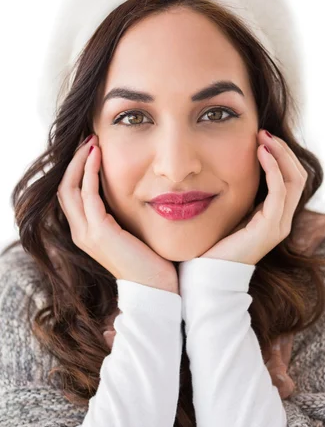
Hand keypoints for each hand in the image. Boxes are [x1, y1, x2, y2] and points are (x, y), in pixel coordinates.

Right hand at [56, 134, 178, 292]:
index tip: (92, 148)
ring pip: (69, 188)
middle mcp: (81, 233)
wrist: (158, 288)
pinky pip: (87, 195)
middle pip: (63, 188)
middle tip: (89, 138)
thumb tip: (132, 189)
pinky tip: (99, 156)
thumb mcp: (132, 231)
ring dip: (79, 161)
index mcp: (87, 233)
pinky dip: (89, 172)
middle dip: (73, 161)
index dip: (76, 170)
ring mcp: (87, 234)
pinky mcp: (99, 233)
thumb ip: (123, 213)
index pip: (71, 195)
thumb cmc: (151, 260)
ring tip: (92, 142)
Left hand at [200, 129, 307, 264]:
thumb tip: (235, 168)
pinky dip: (273, 169)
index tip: (262, 138)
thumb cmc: (215, 244)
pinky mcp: (270, 227)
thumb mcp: (231, 213)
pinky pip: (279, 191)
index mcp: (275, 216)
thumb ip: (241, 196)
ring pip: (295, 180)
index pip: (292, 179)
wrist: (209, 273)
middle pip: (299, 176)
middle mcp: (283, 220)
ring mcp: (279, 224)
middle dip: (284, 151)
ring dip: (280, 154)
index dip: (282, 156)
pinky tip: (260, 154)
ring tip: (263, 138)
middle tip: (264, 132)